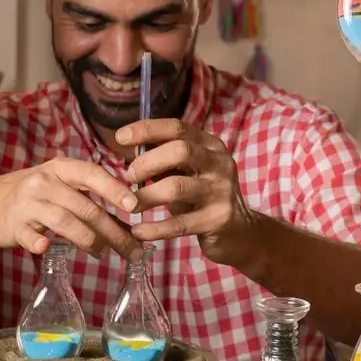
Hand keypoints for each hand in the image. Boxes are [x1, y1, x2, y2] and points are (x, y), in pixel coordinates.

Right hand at [0, 158, 140, 258]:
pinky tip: (47, 247)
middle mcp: (45, 182)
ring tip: (104, 253)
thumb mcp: (62, 186)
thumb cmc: (37, 194)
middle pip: (86, 207)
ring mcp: (28, 204)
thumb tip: (131, 224)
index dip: (115, 189)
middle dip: (113, 231)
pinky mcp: (14, 226)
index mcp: (61, 168)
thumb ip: (92, 199)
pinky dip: (38, 242)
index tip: (135, 206)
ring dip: (89, 241)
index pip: (93, 174)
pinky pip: (29, 235)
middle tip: (132, 249)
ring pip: (65, 222)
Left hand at [115, 119, 258, 266]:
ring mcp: (220, 192)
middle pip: (180, 151)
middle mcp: (219, 164)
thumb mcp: (190, 173)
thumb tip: (130, 150)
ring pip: (177, 187)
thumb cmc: (205, 197)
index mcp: (211, 146)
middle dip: (148, 162)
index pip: (178, 128)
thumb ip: (165, 162)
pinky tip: (138, 231)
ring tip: (130, 205)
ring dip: (147, 196)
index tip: (120, 136)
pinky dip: (155, 228)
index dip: (147, 129)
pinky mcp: (218, 219)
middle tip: (128, 176)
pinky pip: (180, 224)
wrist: (241, 232)